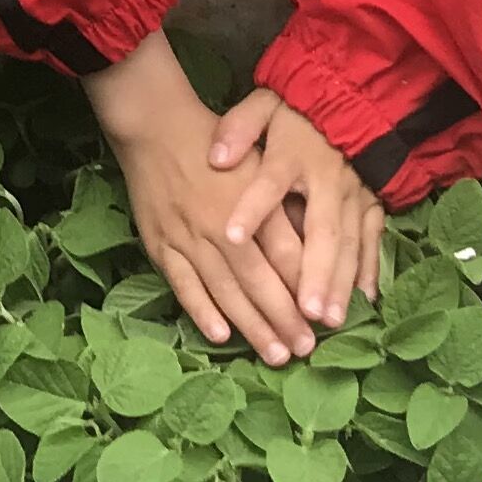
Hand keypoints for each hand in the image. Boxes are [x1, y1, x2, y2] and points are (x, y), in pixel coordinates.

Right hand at [87, 37, 315, 362]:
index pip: (286, 255)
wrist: (156, 127)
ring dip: (251, 326)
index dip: (306, 289)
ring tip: (275, 355)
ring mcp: (189, 236)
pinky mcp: (160, 244)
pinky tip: (221, 335)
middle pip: (259, 280)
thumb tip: (314, 253)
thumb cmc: (219, 146)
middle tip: (305, 350)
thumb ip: (284, 208)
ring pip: (224, 290)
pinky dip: (201, 311)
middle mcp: (223, 223)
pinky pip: (183, 284)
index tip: (324, 319)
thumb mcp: (261, 165)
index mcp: (253, 202)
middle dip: (284, 319)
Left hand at [207, 90, 385, 332]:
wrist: (348, 97)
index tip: (232, 237)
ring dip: (341, 283)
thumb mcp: (263, 105)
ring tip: (329, 320)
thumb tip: (216, 156)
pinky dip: (369, 271)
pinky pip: (372, 240)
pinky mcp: (372, 203)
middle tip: (304, 311)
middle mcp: (327, 180)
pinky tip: (364, 301)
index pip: (270, 182)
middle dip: (314, 273)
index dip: (251, 207)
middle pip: (322, 230)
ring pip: (349, 243)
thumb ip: (240, 128)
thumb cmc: (295, 110)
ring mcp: (354, 195)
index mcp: (293, 154)